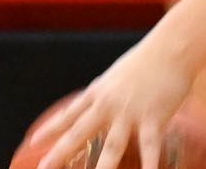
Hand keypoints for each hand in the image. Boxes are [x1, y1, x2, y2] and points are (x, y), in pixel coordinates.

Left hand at [32, 43, 194, 168]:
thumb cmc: (147, 60)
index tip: (34, 141)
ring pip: (112, 145)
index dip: (51, 128)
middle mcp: (108, 105)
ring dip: (102, 168)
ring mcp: (130, 113)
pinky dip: (149, 163)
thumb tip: (99, 104)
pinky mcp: (153, 117)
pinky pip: (149, 145)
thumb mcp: (117, 76)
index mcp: (98, 93)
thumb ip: (107, 93)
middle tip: (44, 168)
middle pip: (80, 133)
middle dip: (60, 153)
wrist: (171, 48)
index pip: (69, 114)